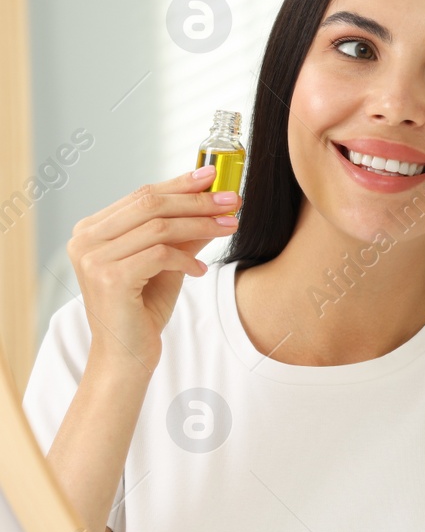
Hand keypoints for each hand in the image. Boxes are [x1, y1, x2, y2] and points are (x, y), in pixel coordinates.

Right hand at [67, 166, 236, 371]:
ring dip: (200, 225)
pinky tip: (200, 271)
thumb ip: (184, 233)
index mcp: (92, 230)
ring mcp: (93, 258)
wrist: (126, 355)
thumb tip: (217, 204)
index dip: (180, 183)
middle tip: (232, 200)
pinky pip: (159, 255)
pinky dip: (186, 259)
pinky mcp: (109, 278)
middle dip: (196, 200)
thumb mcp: (167, 263)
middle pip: (150, 205)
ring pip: (158, 227)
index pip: (141, 195)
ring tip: (230, 228)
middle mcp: (85, 239)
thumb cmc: (143, 308)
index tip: (214, 176)